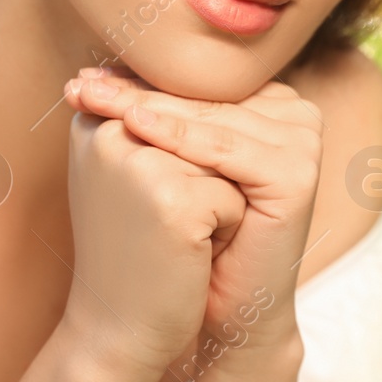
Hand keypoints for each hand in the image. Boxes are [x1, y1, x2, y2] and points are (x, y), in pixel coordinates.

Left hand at [66, 65, 322, 356]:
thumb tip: (89, 70)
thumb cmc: (187, 237)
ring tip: (95, 100)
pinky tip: (135, 127)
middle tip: (78, 84)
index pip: (195, 86)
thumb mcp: (166, 164)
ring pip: (209, 118)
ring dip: (149, 108)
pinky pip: (226, 148)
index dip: (136, 81)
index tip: (79, 77)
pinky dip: (180, 138)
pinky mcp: (299, 172)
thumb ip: (152, 113)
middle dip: (135, 92)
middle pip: (200, 99)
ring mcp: (303, 141)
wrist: (219, 311)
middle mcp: (295, 115)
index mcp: (272, 104)